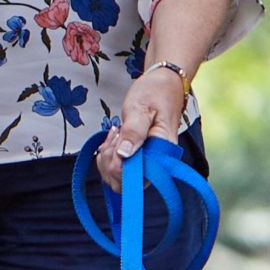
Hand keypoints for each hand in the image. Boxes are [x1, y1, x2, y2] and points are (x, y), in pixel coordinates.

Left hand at [96, 61, 192, 188]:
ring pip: (115, 178)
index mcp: (162, 153)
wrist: (161, 86)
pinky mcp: (135, 159)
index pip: (137, 179)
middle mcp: (155, 163)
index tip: (118, 141)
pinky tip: (114, 137)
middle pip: (123, 184)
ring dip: (107, 157)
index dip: (119, 166)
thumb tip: (124, 155)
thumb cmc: (155, 93)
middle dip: (110, 162)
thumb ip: (133, 131)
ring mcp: (144, 163)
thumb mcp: (141, 108)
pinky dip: (107, 154)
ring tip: (116, 133)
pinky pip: (114, 168)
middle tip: (115, 135)